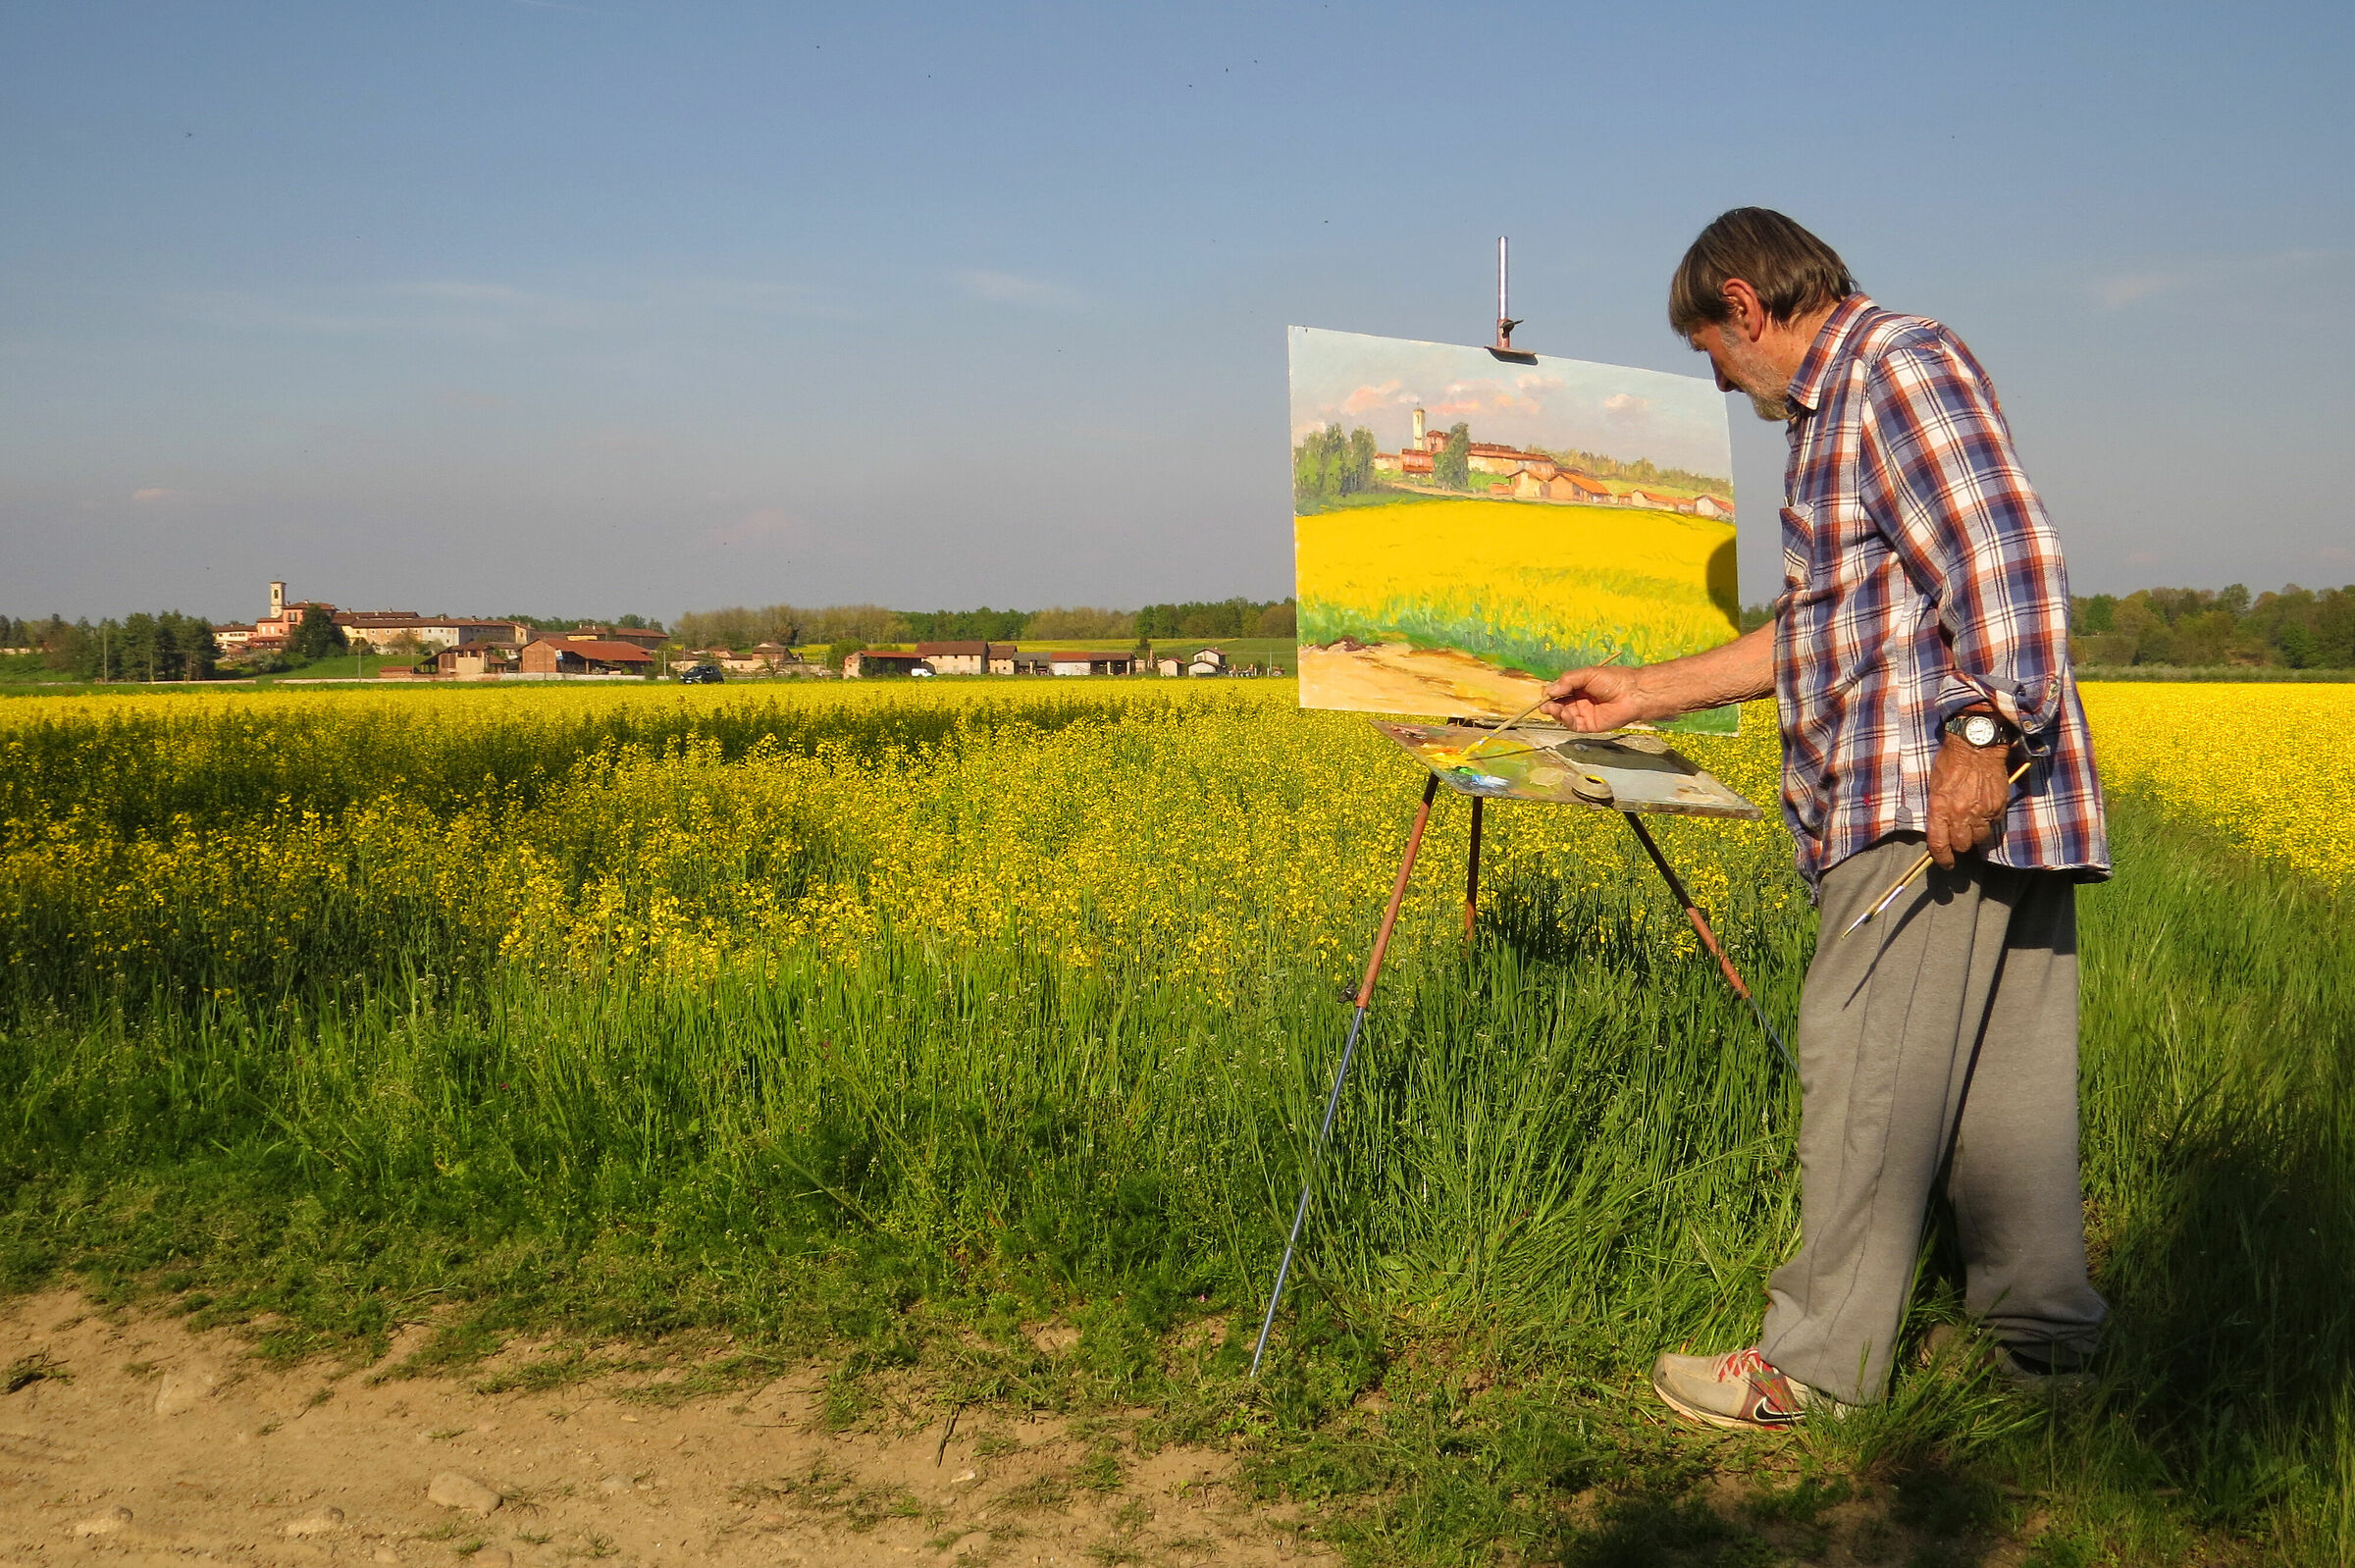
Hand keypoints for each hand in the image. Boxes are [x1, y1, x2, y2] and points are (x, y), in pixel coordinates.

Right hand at [1540, 664, 1653, 730]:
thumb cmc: (1612, 680)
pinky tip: (1562, 714)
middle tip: (1543, 705)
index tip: (1545, 694)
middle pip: (1558, 704)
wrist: (1632, 693)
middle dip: (1549, 704)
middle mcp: (1579, 700)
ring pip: (1563, 715)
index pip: (1559, 690)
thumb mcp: (1586, 674)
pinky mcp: (1589, 725)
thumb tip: (1548, 690)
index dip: (1550, 693)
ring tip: (1551, 709)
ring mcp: (1584, 713)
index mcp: (1579, 686)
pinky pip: (1573, 725)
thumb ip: (1567, 681)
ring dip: (1554, 713)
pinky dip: (1565, 720)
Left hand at [1925, 734, 2012, 868]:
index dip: (1942, 858)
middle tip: (1959, 836)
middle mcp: (1961, 813)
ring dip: (1975, 834)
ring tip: (1972, 822)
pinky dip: (1988, 822)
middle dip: (1960, 845)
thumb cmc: (1950, 762)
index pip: (1939, 844)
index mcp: (1940, 808)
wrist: (1977, 746)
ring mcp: (1982, 811)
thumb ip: (1937, 809)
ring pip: (1980, 838)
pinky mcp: (1998, 807)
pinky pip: (1993, 824)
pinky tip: (1984, 810)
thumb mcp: (1934, 786)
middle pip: (1962, 845)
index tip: (1945, 864)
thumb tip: (1940, 829)